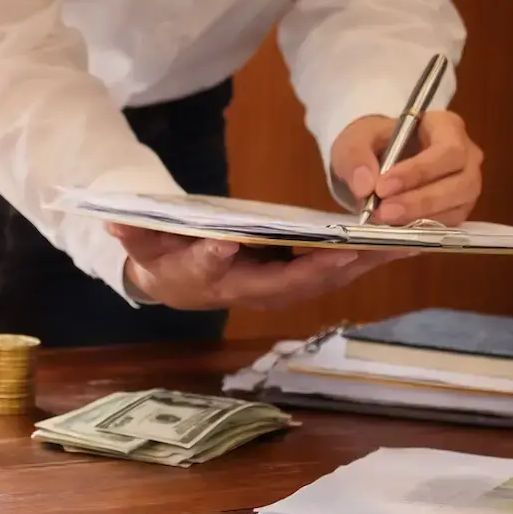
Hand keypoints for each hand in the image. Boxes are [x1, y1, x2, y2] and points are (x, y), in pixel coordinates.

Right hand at [111, 224, 402, 310]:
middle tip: (353, 249)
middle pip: (286, 283)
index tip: (226, 242)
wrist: (178, 286)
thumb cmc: (163, 259)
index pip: (211, 269)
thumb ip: (134, 234)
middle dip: (320, 267)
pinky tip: (399, 246)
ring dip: (361, 266)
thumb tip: (112, 222)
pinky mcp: (297, 281)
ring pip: (320, 281)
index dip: (216, 258)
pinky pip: (334, 274)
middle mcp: (246, 290)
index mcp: (206, 278)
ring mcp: (276, 289)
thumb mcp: (144, 246)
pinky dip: (367, 262)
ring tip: (400, 244)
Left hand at [332, 110, 483, 225]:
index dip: (419, 172)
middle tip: (382, 212)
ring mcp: (465, 186)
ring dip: (420, 219)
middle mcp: (466, 156)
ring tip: (383, 222)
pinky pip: (448, 226)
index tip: (382, 187)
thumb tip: (365, 186)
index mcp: (447, 127)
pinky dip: (421, 232)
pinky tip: (393, 232)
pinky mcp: (456, 211)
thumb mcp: (355, 139)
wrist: (373, 163)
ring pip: (457, 208)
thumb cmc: (372, 144)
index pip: (448, 150)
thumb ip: (355, 155)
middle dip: (420, 201)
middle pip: (460, 182)